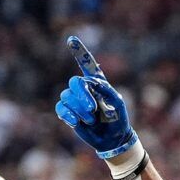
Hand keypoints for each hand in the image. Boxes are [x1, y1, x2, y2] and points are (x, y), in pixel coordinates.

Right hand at [57, 37, 138, 158]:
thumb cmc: (118, 120)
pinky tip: (75, 122)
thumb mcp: (118, 104)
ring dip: (79, 110)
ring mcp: (75, 101)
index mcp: (98, 84)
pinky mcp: (69, 113)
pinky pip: (61, 108)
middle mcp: (85, 90)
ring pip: (67, 97)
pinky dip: (67, 115)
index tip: (71, 39)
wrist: (112, 140)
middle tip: (92, 109)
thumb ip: (107, 91)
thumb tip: (92, 82)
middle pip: (74, 83)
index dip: (79, 52)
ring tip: (91, 120)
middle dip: (82, 95)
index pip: (88, 65)